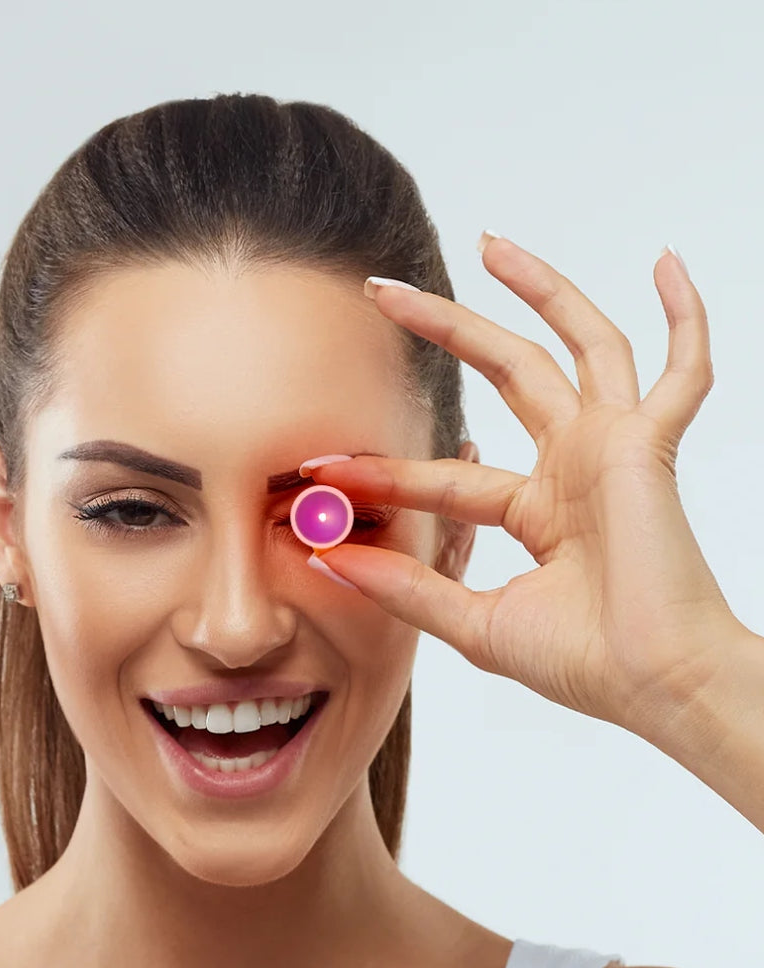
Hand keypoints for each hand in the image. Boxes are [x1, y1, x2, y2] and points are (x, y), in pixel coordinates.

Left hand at [306, 234, 745, 734]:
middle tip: (380, 291)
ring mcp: (611, 449)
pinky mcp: (649, 447)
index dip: (382, 473)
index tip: (319, 469)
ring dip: (540, 291)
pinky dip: (684, 319)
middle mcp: (570, 466)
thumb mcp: (473, 622)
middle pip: (500, 375)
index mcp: (532, 509)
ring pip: (576, 345)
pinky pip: (683, 372)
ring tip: (490, 244)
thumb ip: (405, 588)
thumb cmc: (583, 664)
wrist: (655, 687)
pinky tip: (666, 264)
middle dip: (441, 330)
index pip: (442, 474)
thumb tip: (325, 559)